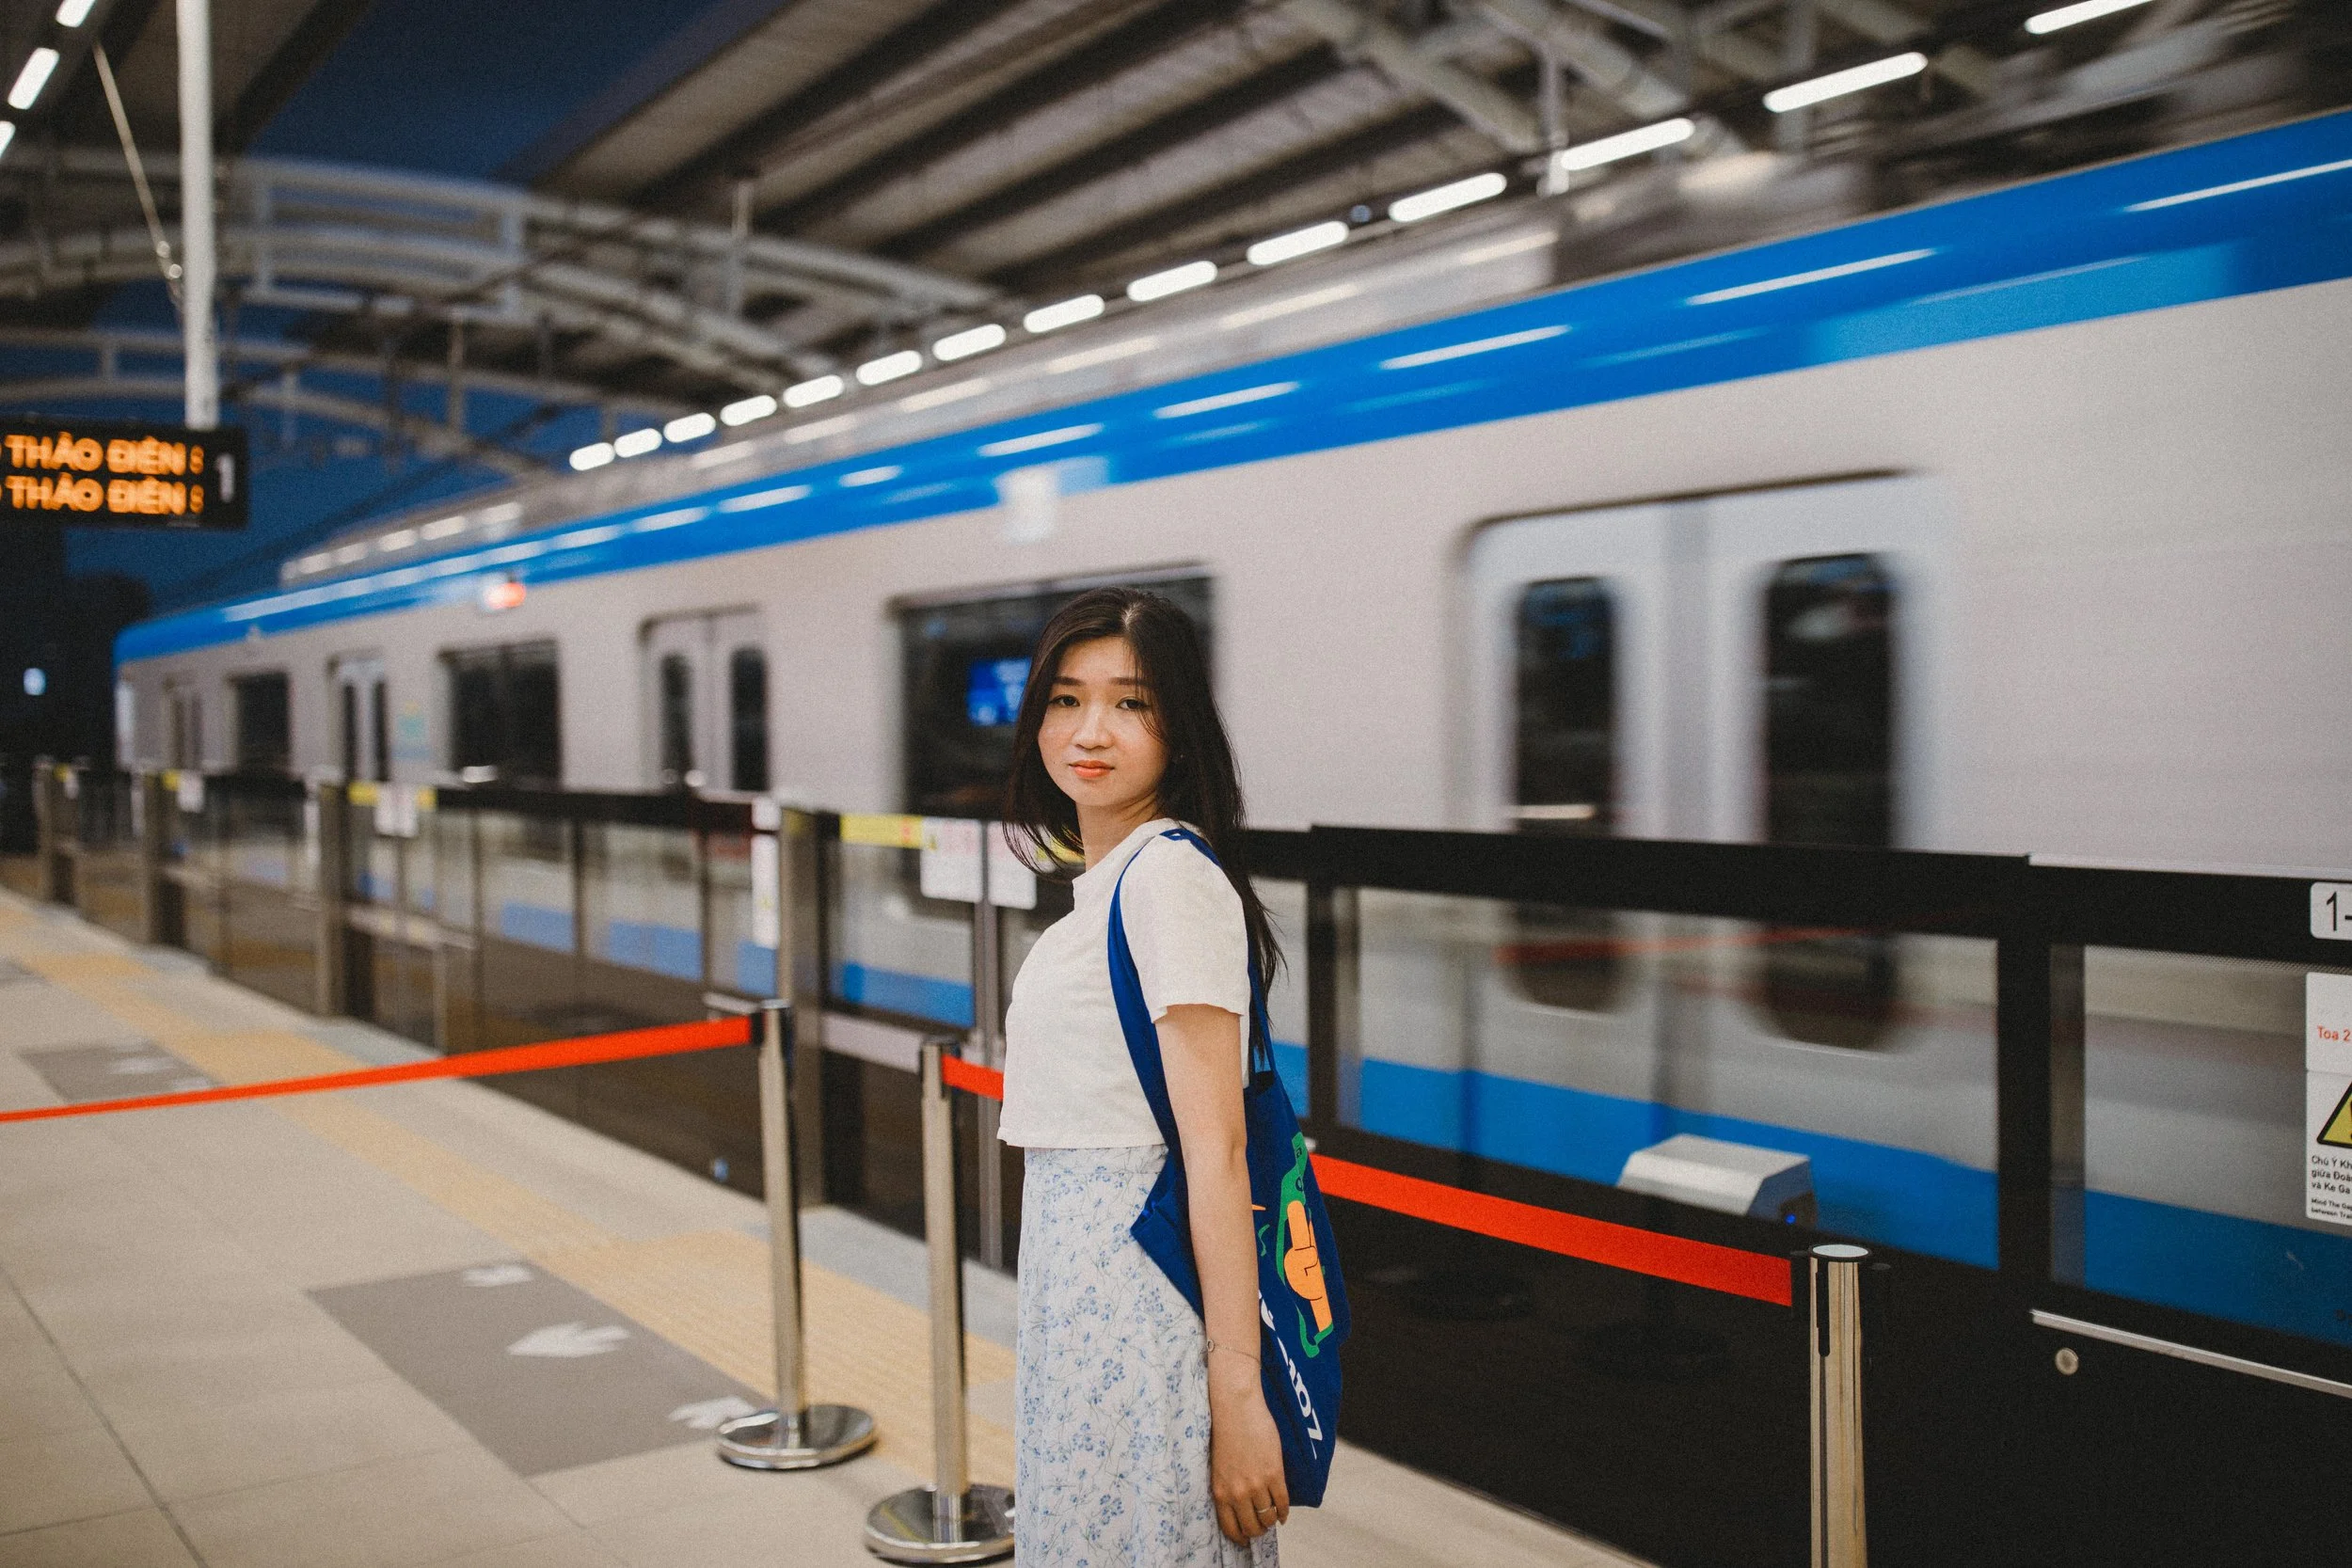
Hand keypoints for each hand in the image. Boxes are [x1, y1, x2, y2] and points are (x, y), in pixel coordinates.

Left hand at [1208, 1359, 1289, 1542]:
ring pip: (1268, 1517)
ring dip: (1272, 1521)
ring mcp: (1256, 1484)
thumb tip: (1240, 1506)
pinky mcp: (1273, 1473)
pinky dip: (1285, 1511)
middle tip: (1262, 1527)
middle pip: (1252, 1526)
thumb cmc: (1225, 1433)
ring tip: (1273, 1518)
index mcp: (1220, 1491)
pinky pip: (1282, 1502)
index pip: (1230, 1527)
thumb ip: (1228, 1488)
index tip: (1245, 1539)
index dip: (1240, 1537)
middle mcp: (1237, 1493)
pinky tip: (1284, 1512)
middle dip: (1258, 1530)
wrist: (1235, 1408)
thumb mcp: (1219, 1467)